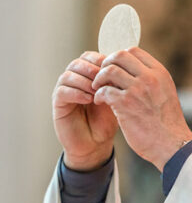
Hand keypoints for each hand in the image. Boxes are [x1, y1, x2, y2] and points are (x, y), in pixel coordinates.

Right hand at [52, 51, 117, 170]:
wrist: (96, 144)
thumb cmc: (106, 121)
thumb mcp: (115, 99)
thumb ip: (114, 83)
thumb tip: (121, 67)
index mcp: (88, 77)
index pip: (90, 58)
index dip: (100, 60)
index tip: (113, 70)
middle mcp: (75, 81)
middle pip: (78, 63)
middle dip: (92, 69)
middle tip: (104, 79)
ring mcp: (65, 91)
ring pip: (68, 75)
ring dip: (84, 81)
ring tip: (97, 91)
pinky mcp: (59, 104)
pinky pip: (62, 91)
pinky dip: (76, 92)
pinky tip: (89, 99)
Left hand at [92, 47, 191, 171]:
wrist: (172, 144)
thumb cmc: (167, 123)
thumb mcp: (165, 93)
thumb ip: (151, 81)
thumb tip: (132, 72)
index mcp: (160, 73)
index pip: (134, 51)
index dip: (119, 58)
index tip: (114, 69)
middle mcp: (149, 77)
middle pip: (120, 55)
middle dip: (107, 64)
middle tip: (102, 77)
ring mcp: (137, 90)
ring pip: (109, 70)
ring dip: (99, 79)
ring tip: (98, 89)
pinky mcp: (126, 105)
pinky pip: (104, 91)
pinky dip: (98, 95)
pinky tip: (99, 101)